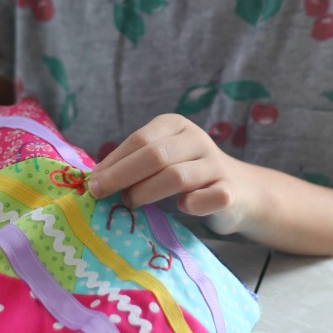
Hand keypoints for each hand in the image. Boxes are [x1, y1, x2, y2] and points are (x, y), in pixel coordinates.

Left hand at [88, 114, 259, 235]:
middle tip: (102, 194)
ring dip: (146, 192)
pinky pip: (210, 197)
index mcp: (175, 125)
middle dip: (122, 176)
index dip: (114, 161)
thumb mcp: (160, 159)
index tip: (93, 182)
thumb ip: (133, 163)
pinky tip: (182, 208)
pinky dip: (192, 204)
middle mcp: (196, 139)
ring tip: (130, 204)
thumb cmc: (186, 173)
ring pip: (176, 176)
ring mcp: (215, 164)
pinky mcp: (230, 191)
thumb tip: (95, 179)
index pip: (139, 139)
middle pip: (155, 155)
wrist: (239, 191)